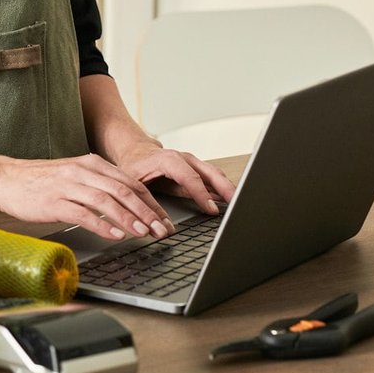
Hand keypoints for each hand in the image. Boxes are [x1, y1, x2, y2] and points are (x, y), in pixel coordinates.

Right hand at [0, 154, 175, 241]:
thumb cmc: (40, 181)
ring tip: (144, 233)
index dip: (151, 202)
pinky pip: (84, 214)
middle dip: (147, 212)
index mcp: (91, 164)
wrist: (5, 179)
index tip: (164, 219)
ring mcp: (68, 186)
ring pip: (107, 202)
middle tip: (161, 230)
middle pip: (123, 191)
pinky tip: (115, 234)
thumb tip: (128, 204)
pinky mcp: (54, 202)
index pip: (130, 183)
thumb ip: (99, 185)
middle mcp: (82, 172)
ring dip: (129, 219)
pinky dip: (102, 225)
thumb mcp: (74, 175)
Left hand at [109, 137, 237, 214]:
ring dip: (228, 189)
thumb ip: (146, 201)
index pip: (190, 178)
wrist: (136, 150)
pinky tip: (229, 201)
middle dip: (226, 188)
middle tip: (238, 205)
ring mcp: (193, 163)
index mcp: (169, 160)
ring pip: (215, 175)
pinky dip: (223, 189)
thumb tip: (156, 222)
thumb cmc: (134, 165)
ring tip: (239, 205)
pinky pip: (213, 178)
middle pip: (210, 173)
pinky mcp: (196, 169)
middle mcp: (184, 159)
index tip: (212, 210)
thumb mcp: (135, 183)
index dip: (202, 195)